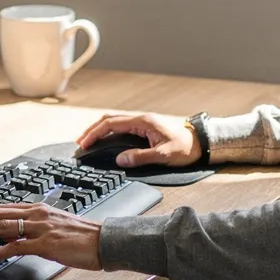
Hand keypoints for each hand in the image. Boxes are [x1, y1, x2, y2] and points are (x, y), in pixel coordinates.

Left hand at [0, 203, 103, 269]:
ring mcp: (40, 228)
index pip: (3, 208)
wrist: (105, 242)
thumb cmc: (85, 237)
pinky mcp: (45, 244)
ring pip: (0, 228)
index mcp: (39, 208)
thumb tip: (14, 239)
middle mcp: (37, 214)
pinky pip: (13, 247)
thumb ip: (35, 230)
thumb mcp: (56, 227)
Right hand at [75, 111, 200, 168]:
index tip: (85, 144)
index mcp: (142, 122)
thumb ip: (140, 157)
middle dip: (92, 130)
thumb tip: (120, 160)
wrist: (199, 143)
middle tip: (80, 143)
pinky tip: (104, 141)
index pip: (111, 123)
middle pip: (109, 119)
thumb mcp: (163, 155)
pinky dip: (109, 132)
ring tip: (88, 141)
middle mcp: (140, 119)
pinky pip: (121, 127)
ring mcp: (142, 123)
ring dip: (99, 130)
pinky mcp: (144, 128)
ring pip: (114, 122)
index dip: (95, 133)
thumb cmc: (185, 148)